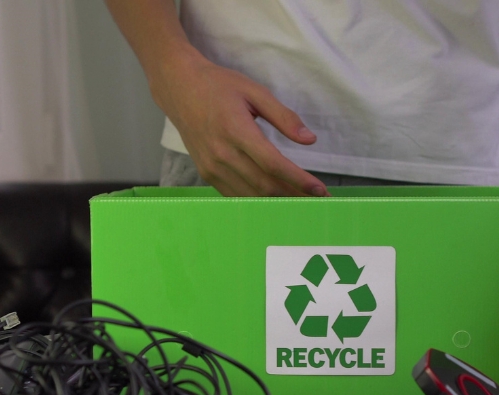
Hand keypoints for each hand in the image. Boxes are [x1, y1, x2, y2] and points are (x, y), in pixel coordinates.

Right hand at [150, 55, 328, 197]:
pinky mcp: (206, 173)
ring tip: (302, 204)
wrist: (179, 88)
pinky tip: (276, 201)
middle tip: (318, 202)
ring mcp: (211, 167)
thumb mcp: (255, 91)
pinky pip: (236, 194)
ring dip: (279, 202)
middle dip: (294, 196)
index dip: (298, 180)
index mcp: (235, 129)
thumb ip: (283, 116)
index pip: (272, 163)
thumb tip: (309, 139)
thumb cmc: (218, 86)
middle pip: (264, 185)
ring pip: (251, 195)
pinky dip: (257, 201)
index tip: (319, 190)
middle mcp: (221, 153)